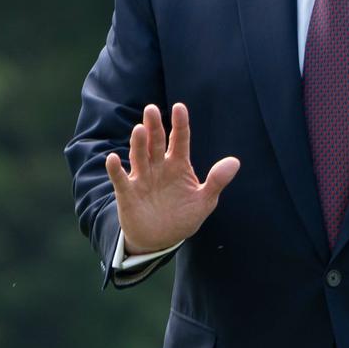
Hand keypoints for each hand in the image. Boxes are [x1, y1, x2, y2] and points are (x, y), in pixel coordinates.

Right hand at [104, 103, 239, 253]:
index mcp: (179, 165)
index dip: (180, 124)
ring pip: (139, 156)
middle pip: (156, 143)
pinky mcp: (128, 193)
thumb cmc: (184, 216)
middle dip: (154, 127)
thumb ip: (217, 181)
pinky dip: (116, 170)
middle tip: (152, 109)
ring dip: (138, 144)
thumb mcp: (205, 200)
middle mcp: (159, 167)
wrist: (161, 240)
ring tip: (139, 129)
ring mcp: (142, 178)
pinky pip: (120, 179)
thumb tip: (235, 162)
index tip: (179, 107)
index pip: (180, 140)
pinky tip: (113, 159)